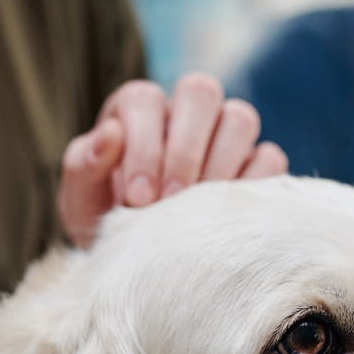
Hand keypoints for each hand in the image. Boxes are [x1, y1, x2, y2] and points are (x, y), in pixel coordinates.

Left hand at [58, 73, 288, 245]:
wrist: (142, 261)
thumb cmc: (109, 221)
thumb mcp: (83, 200)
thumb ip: (84, 164)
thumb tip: (110, 134)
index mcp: (139, 110)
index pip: (145, 100)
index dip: (143, 146)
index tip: (136, 198)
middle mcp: (185, 113)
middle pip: (201, 92)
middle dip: (185, 150)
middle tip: (169, 202)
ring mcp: (225, 136)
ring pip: (241, 119)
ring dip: (221, 163)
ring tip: (198, 212)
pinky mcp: (257, 166)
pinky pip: (269, 159)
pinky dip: (253, 184)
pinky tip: (227, 218)